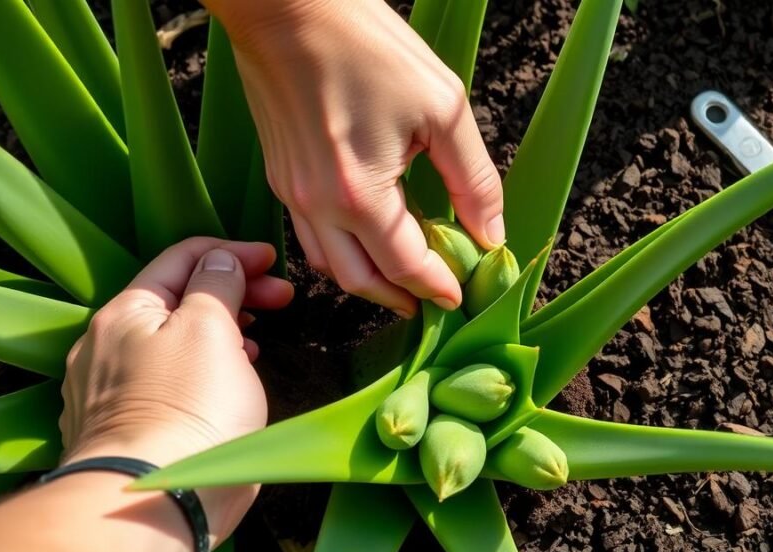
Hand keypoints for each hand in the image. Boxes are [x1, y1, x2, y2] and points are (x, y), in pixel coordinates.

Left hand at [60, 237, 294, 543]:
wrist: (158, 502)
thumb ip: (217, 284)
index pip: (182, 259)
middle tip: (282, 299)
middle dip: (234, 293)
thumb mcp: (211, 328)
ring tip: (258, 341)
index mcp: (126, 312)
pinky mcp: (129, 432)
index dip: (232, 253)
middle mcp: (108, 347)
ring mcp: (113, 392)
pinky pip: (169, 383)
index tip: (273, 261)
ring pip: (174, 342)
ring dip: (221, 332)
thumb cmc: (190, 410)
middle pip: (178, 300)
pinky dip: (203, 371)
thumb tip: (220, 260)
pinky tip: (228, 382)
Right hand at [211, 0, 505, 316]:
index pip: (406, 266)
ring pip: (328, 266)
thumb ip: (473, 180)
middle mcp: (318, 205)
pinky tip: (367, 239)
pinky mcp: (280, 176)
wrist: (288, 6)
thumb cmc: (368, 46)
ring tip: (403, 279)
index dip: (438, 287)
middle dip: (401, 299)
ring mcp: (291, 193)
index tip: (462, 297)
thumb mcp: (444, 109)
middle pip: (361, 282)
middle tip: (433, 300)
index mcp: (361, 194)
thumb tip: (493, 232)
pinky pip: (309, 237)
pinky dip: (341, 253)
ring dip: (368, 282)